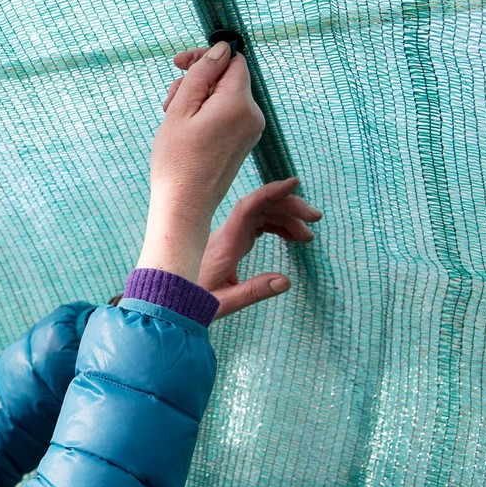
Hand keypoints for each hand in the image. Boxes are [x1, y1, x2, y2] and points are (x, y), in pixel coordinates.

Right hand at [137, 43, 265, 280]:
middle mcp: (252, 114)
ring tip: (173, 119)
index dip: (206, 57)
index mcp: (238, 103)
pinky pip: (227, 115)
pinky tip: (186, 131)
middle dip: (197, 82)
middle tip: (168, 102)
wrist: (185, 204)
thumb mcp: (180, 110)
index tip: (178, 64)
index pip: (232, 60)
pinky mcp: (244, 142)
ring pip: (225, 97)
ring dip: (198, 100)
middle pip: (227, 78)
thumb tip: (220, 50)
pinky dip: (206, 115)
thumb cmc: (177, 159)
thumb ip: (201, 74)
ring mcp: (250, 130)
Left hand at [199, 177, 322, 317]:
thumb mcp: (222, 302)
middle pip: (260, 207)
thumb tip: (286, 281)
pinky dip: (277, 226)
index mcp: (224, 243)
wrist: (169, 300)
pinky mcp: (230, 243)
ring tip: (308, 236)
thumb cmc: (189, 302)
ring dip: (286, 218)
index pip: (248, 208)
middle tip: (315, 218)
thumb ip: (253, 292)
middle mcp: (226, 234)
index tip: (294, 183)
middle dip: (289, 206)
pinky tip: (292, 237)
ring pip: (261, 215)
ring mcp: (228, 237)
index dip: (271, 192)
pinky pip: (257, 225)